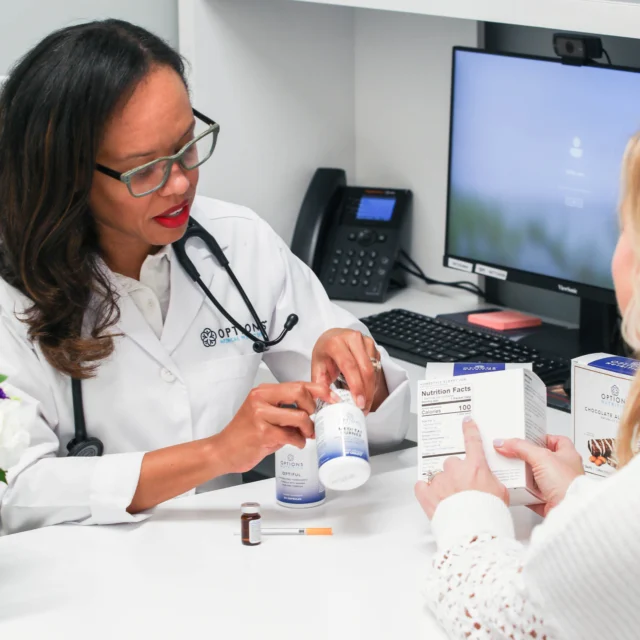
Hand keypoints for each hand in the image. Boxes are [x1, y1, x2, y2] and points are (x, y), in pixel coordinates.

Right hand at [215, 382, 336, 473]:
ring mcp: (261, 415)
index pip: (297, 384)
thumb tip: (314, 408)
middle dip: (312, 408)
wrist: (223, 450)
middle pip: (300, 393)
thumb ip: (286, 408)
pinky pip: (291, 436)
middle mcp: (261, 399)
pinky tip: (294, 443)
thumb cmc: (246, 433)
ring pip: (299, 416)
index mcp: (264, 391)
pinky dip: (298, 441)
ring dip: (307, 428)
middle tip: (312, 420)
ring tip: (305, 435)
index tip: (332, 398)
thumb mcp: (265, 414)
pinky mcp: (262, 433)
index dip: (319, 390)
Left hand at [312, 328, 387, 412]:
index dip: (356, 386)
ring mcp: (364, 341)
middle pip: (365, 369)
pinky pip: (377, 367)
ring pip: (374, 369)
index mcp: (335, 343)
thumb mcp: (317, 367)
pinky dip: (373, 382)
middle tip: (364, 408)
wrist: (332, 337)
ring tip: (365, 402)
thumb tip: (331, 402)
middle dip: (367, 392)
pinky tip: (367, 391)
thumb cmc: (325, 352)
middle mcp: (352, 338)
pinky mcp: (373, 346)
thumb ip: (321, 386)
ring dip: (371, 388)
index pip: (349, 366)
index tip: (359, 403)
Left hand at [415, 417, 508, 518]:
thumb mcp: (501, 493)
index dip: (469, 429)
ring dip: (443, 484)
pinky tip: (433, 498)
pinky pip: (421, 485)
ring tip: (452, 501)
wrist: (474, 533)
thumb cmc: (489, 516)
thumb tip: (486, 479)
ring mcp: (439, 481)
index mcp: (475, 467)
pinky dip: (425, 490)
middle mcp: (455, 470)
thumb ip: (491, 480)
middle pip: (452, 463)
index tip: (466, 422)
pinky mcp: (426, 494)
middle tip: (463, 490)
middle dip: (456, 473)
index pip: (472, 441)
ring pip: (438, 475)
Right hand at [494, 435, 583, 516]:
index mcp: (568, 455)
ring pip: (535, 477)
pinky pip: (531, 494)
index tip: (528, 438)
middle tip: (514, 454)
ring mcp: (557, 487)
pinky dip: (523, 492)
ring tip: (512, 470)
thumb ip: (520, 447)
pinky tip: (515, 488)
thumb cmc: (568, 483)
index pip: (557, 440)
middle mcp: (564, 471)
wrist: (570, 510)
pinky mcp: (549, 500)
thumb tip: (504, 443)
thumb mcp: (541, 457)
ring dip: (524, 476)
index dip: (542, 438)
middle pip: (542, 459)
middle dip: (527, 458)